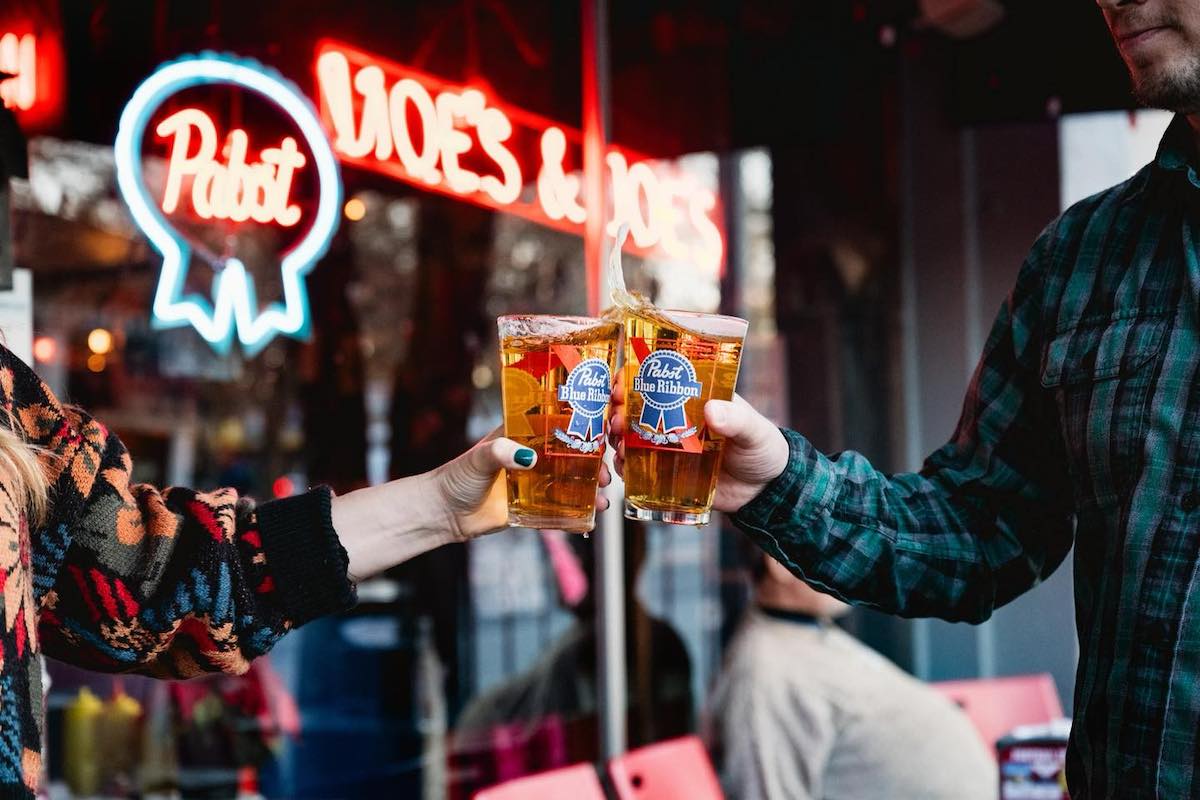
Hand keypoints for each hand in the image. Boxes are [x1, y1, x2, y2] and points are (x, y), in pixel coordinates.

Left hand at [430, 429, 611, 539]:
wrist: (444, 512)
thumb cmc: (457, 477)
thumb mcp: (479, 459)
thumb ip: (500, 453)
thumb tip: (527, 457)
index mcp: (523, 434)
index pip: (558, 422)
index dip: (583, 424)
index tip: (605, 429)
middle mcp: (534, 455)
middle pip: (574, 453)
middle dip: (595, 460)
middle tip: (606, 472)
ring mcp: (536, 481)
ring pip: (573, 481)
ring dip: (592, 487)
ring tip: (603, 496)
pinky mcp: (534, 507)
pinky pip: (561, 509)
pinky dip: (579, 513)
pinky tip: (594, 516)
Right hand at [610, 372, 787, 513]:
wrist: (765, 491)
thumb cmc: (763, 449)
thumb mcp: (754, 430)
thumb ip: (738, 420)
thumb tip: (713, 410)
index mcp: (693, 398)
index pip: (658, 379)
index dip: (633, 377)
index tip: (620, 383)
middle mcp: (675, 418)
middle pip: (635, 408)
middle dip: (617, 410)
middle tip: (616, 418)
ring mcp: (667, 446)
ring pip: (630, 436)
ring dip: (617, 438)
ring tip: (619, 444)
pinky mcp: (666, 473)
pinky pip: (637, 467)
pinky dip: (625, 465)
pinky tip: (623, 466)